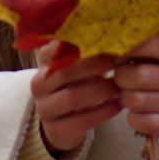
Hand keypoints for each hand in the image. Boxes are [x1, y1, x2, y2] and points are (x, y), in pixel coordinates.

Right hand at [30, 41, 121, 156]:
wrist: (62, 119)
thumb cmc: (76, 82)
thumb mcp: (75, 62)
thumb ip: (85, 47)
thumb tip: (111, 29)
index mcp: (44, 60)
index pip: (57, 48)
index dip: (80, 45)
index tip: (104, 40)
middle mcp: (38, 83)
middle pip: (65, 72)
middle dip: (94, 67)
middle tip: (117, 63)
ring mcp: (44, 108)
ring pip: (72, 98)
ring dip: (100, 91)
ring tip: (120, 87)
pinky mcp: (55, 130)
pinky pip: (80, 121)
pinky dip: (102, 112)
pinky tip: (117, 105)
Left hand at [114, 34, 158, 156]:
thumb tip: (122, 48)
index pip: (155, 44)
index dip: (132, 48)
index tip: (123, 54)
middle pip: (137, 75)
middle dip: (121, 77)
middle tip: (123, 78)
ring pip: (135, 100)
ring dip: (126, 99)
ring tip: (131, 96)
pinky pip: (141, 121)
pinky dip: (134, 118)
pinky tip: (141, 114)